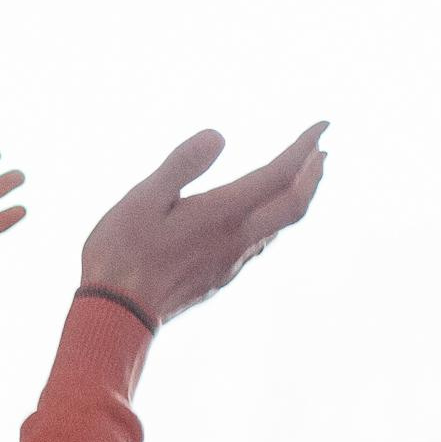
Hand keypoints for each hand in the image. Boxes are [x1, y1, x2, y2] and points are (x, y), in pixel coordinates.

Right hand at [81, 124, 326, 330]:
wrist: (117, 315)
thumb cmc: (121, 254)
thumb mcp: (143, 199)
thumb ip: (182, 165)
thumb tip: (219, 135)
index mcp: (222, 214)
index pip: (279, 176)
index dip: (305, 148)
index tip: (324, 125)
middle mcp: (237, 239)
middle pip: (294, 206)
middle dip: (313, 174)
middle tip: (323, 149)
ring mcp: (231, 262)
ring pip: (280, 227)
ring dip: (298, 197)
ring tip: (302, 176)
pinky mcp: (220, 276)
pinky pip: (261, 243)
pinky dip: (275, 218)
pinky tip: (262, 216)